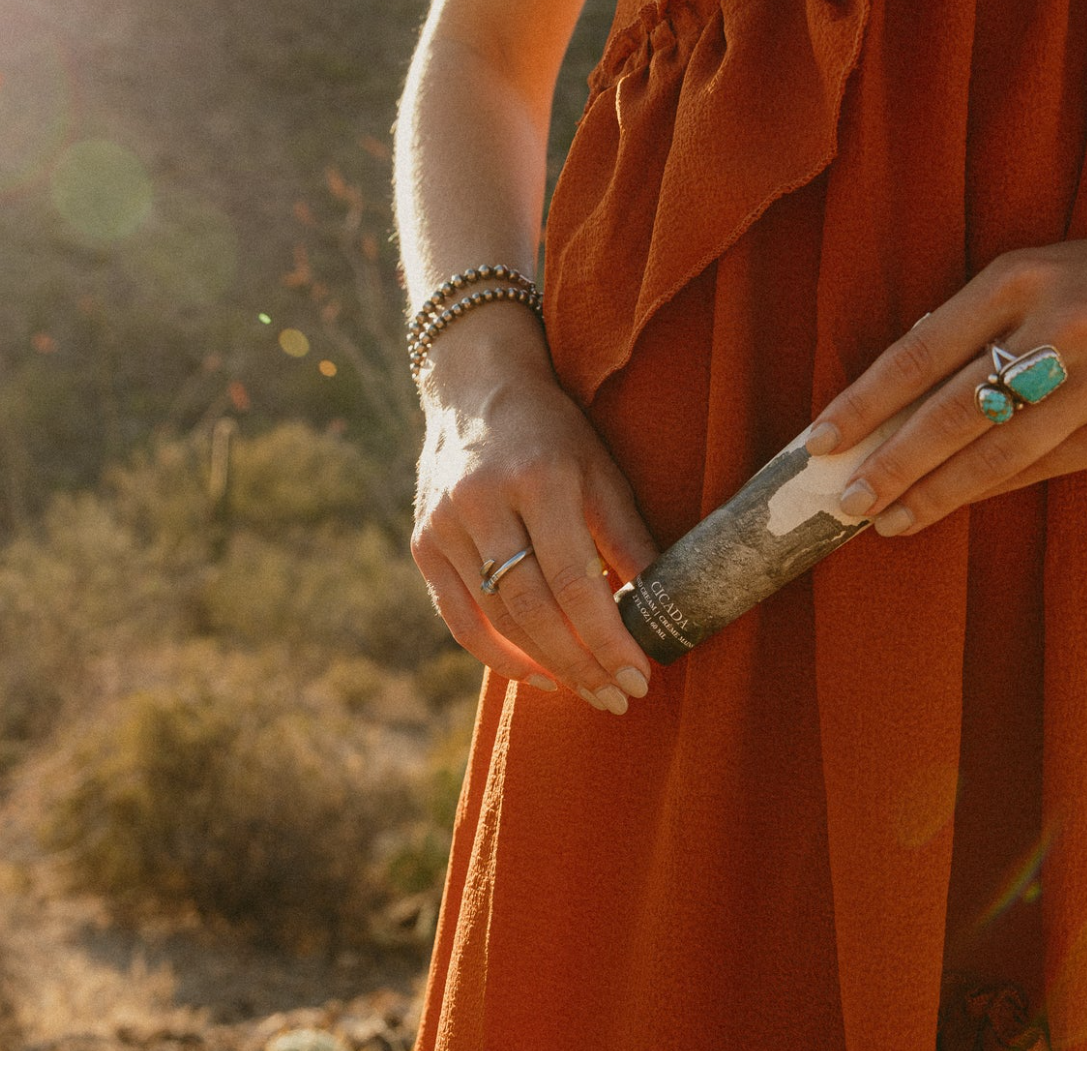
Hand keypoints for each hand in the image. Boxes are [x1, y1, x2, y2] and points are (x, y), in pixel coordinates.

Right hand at [410, 309, 659, 712]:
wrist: (476, 390)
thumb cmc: (553, 434)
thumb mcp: (601, 471)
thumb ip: (627, 539)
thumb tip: (663, 609)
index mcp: (538, 479)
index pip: (574, 579)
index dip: (607, 636)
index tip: (639, 676)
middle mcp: (483, 501)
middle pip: (531, 608)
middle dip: (580, 663)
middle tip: (617, 697)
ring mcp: (444, 524)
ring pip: (494, 619)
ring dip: (544, 665)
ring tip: (587, 690)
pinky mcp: (423, 542)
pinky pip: (457, 616)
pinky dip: (496, 654)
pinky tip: (535, 673)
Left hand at [804, 225, 1086, 534]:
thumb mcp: (1042, 276)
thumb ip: (976, 325)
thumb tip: (894, 395)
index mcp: (1020, 279)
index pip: (921, 350)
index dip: (864, 402)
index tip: (819, 440)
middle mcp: (1057, 327)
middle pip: (952, 411)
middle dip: (890, 463)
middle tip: (845, 501)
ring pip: (996, 452)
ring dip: (934, 492)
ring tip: (887, 520)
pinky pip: (1041, 467)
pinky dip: (989, 489)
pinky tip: (949, 505)